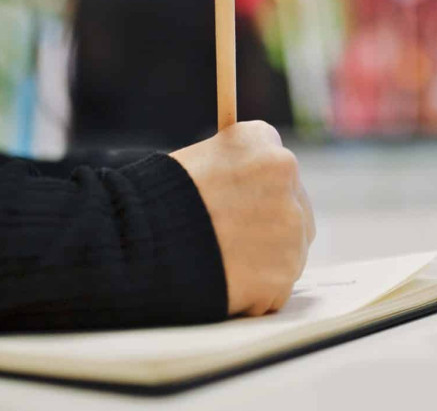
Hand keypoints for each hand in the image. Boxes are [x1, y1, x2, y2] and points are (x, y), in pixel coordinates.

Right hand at [170, 121, 314, 316]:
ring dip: (264, 259)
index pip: (277, 167)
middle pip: (293, 208)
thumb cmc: (158, 201)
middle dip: (268, 224)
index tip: (239, 203)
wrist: (142, 245)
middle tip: (231, 239)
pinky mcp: (284, 272)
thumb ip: (236, 169)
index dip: (256, 189)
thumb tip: (249, 186)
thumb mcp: (199, 159)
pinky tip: (226, 283)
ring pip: (289, 249)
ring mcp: (291, 229)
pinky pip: (278, 286)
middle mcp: (287, 181)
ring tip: (221, 262)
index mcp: (263, 144)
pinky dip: (257, 291)